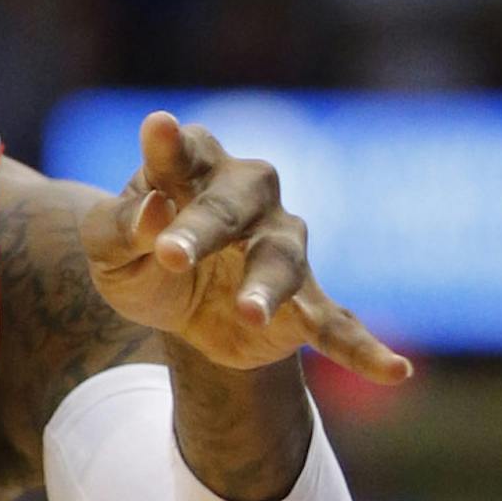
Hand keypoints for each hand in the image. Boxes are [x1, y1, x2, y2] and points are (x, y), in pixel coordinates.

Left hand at [78, 112, 410, 385]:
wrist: (176, 310)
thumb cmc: (139, 255)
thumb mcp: (107, 249)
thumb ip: (117, 228)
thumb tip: (151, 212)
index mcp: (193, 167)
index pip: (181, 151)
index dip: (168, 146)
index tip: (157, 130)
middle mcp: (248, 197)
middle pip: (231, 205)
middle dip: (203, 229)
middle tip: (169, 254)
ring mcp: (282, 246)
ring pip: (280, 261)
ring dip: (264, 288)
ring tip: (247, 312)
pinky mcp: (304, 301)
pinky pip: (337, 325)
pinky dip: (363, 348)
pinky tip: (394, 370)